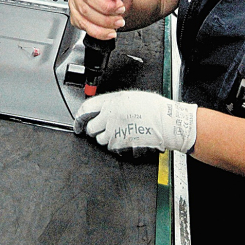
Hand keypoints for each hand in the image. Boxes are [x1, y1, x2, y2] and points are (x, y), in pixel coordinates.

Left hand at [74, 90, 197, 154]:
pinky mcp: (120, 143)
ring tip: (118, 132)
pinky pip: (110, 147)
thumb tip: (104, 108)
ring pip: (99, 139)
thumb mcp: (130, 97)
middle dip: (94, 129)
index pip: (86, 108)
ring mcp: (114, 131)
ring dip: (105, 137)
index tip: (78, 120)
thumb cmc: (154, 108)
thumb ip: (114, 102)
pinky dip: (114, 145)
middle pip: (90, 127)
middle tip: (100, 128)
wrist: (166, 122)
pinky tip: (123, 139)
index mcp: (111, 102)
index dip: (80, 116)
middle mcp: (109, 116)